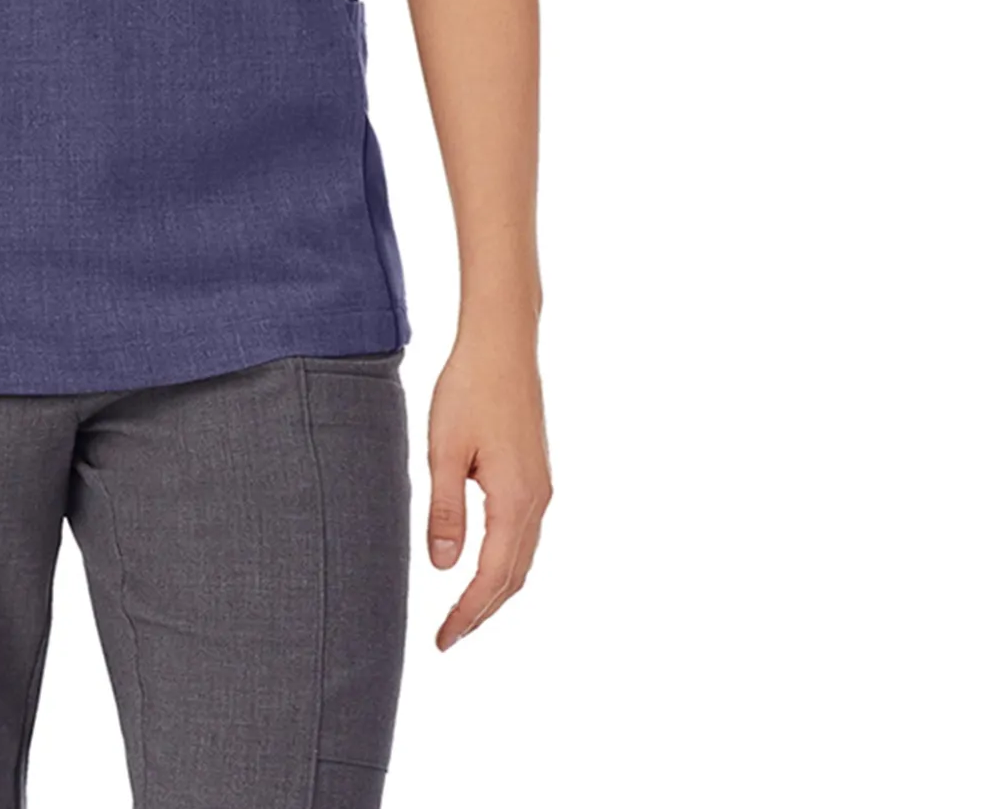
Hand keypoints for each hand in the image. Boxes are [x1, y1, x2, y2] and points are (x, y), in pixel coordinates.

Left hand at [424, 321, 552, 649]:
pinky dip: (505, 561)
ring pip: (522, 557)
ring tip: (463, 611)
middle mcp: (537, 501)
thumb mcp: (444, 450)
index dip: (468, 613)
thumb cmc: (469, 389)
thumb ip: (445, 510)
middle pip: (514, 576)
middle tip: (449, 637)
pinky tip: (483, 561)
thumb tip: (444, 569)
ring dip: (495, 589)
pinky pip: (523, 534)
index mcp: (516, 500)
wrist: (503, 344)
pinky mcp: (536, 473)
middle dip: (483, 611)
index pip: (492, 577)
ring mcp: (541, 487)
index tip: (444, 640)